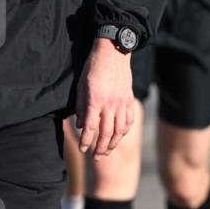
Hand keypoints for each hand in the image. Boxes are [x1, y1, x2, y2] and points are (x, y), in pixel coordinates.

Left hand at [75, 38, 134, 158]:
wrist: (113, 51)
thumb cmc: (93, 67)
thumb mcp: (81, 86)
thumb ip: (81, 107)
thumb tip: (80, 125)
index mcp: (95, 99)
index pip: (90, 127)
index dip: (86, 141)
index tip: (82, 149)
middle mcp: (110, 103)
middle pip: (106, 132)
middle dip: (100, 148)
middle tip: (95, 157)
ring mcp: (122, 102)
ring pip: (120, 129)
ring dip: (113, 143)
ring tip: (107, 151)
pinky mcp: (129, 99)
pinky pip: (129, 120)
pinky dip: (125, 131)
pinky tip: (119, 136)